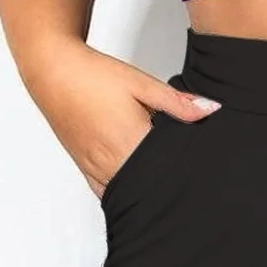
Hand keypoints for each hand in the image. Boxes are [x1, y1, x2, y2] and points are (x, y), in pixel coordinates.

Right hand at [23, 37, 220, 197]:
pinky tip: (138, 188)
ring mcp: (94, 168)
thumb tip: (211, 110)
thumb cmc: (95, 76)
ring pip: (127, 194)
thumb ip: (177, 102)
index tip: (203, 173)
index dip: (186, 172)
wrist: (54, 72)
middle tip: (191, 182)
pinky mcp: (84, 167)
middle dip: (168, 186)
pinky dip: (123, 193)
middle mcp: (109, 161)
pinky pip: (106, 192)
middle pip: (147, 187)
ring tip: (168, 185)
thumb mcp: (142, 83)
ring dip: (146, 191)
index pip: (166, 170)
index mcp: (128, 141)